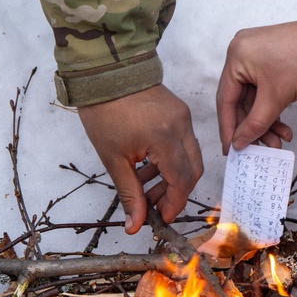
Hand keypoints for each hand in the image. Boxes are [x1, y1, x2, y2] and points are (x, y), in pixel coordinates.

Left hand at [79, 85, 203, 234]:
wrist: (104, 71)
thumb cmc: (104, 111)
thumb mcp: (113, 159)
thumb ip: (129, 194)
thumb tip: (135, 225)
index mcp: (165, 137)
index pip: (181, 181)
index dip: (173, 204)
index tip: (159, 218)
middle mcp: (182, 126)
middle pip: (192, 171)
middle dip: (175, 194)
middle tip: (153, 207)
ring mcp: (184, 117)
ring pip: (190, 158)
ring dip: (172, 178)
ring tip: (144, 188)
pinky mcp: (180, 111)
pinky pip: (183, 143)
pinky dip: (171, 160)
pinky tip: (147, 167)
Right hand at [216, 15, 296, 153]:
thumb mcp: (277, 97)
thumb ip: (255, 123)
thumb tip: (239, 143)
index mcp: (235, 58)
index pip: (225, 100)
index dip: (228, 128)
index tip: (230, 151)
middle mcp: (240, 56)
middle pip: (240, 101)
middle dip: (253, 127)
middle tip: (261, 149)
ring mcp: (254, 58)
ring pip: (254, 99)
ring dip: (265, 121)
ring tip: (279, 141)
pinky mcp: (268, 61)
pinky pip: (263, 90)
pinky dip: (272, 108)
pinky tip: (283, 127)